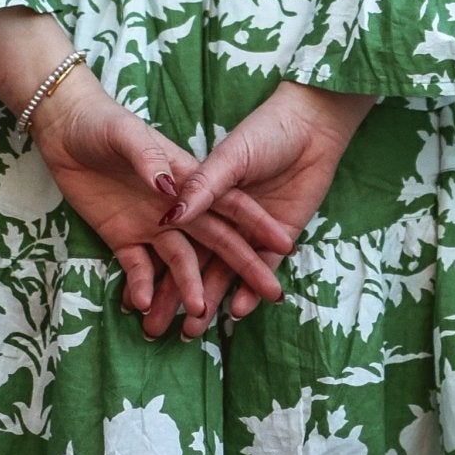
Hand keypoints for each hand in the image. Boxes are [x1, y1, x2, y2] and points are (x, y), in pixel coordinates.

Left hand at [29, 67, 293, 320]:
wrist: (64, 129)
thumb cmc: (103, 123)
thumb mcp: (126, 135)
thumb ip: (149, 160)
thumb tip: (171, 192)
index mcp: (188, 178)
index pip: (231, 204)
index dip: (258, 224)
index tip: (285, 245)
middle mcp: (177, 207)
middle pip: (217, 240)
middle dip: (243, 267)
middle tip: (270, 294)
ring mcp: (152, 225)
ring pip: (179, 263)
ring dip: (188, 288)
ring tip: (197, 316)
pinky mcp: (122, 237)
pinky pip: (138, 268)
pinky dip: (142, 286)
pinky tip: (143, 303)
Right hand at [141, 81, 377, 339]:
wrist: (312, 122)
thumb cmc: (264, 132)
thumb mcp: (228, 157)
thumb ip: (202, 186)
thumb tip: (169, 217)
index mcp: (202, 194)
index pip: (176, 237)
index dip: (158, 265)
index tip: (141, 297)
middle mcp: (221, 215)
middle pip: (193, 261)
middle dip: (175, 295)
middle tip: (156, 329)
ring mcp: (252, 229)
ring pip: (224, 270)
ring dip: (210, 299)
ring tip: (190, 332)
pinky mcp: (282, 235)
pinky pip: (262, 266)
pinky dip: (248, 289)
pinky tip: (235, 310)